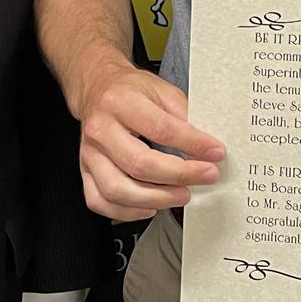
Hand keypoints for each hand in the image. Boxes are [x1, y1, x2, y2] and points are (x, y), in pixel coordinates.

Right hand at [70, 64, 223, 219]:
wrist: (98, 89)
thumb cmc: (130, 91)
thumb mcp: (161, 90)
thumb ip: (184, 114)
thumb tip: (207, 144)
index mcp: (121, 103)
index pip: (160, 129)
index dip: (192, 144)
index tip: (215, 153)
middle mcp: (101, 129)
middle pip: (139, 164)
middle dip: (179, 175)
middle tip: (205, 176)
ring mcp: (89, 153)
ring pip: (117, 189)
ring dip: (155, 199)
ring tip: (182, 195)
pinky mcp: (85, 171)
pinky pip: (100, 201)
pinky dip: (127, 212)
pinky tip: (150, 207)